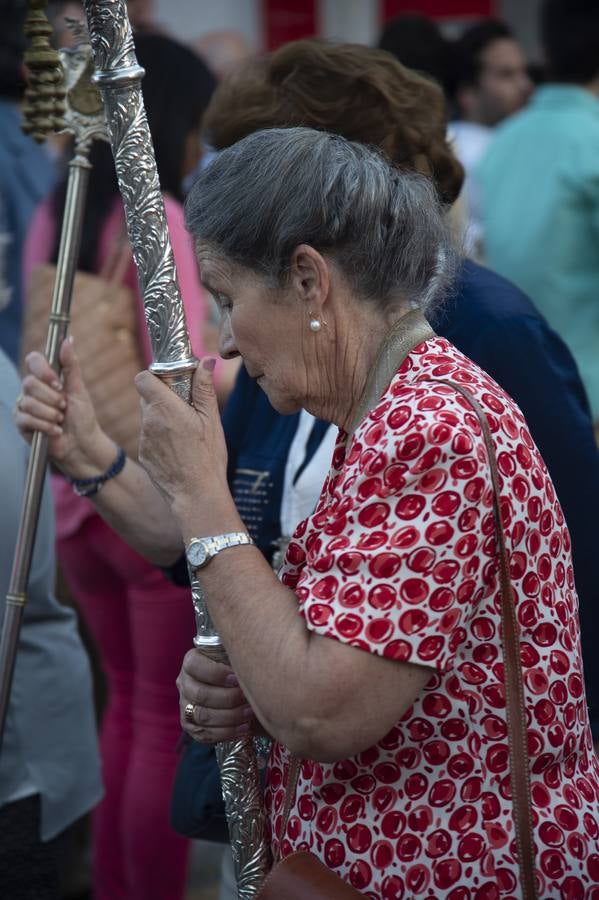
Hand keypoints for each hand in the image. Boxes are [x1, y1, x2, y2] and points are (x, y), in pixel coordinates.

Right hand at [15, 338, 106, 475]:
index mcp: (46, 379)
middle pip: (29, 383)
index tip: (58, 383)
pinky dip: (45, 425)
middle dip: (51, 398)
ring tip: (61, 420)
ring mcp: (25, 407)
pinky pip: (26, 419)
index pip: (33, 360)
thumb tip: (67, 340)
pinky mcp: (22, 424)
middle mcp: (32, 390)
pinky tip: (56, 431)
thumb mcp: (78, 390)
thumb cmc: (82, 418)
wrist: (83, 446)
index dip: (43, 370)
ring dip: (50, 414)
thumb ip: (71, 366)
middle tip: (64, 407)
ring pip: (28, 402)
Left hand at [135, 358, 230, 521]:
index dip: (154, 376)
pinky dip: (160, 437)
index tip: (170, 380)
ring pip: (148, 417)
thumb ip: (204, 388)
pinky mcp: (144, 454)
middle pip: (147, 397)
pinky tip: (178, 449)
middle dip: (163, 397)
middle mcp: (149, 421)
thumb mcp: (212, 420)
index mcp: (165, 407)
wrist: (195, 494)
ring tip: (184, 432)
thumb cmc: (207, 457)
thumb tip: (207, 361)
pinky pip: (149, 436)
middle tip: (184, 406)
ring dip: (162, 418)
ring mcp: (144, 439)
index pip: (143, 378)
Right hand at [176, 647, 254, 742]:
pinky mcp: (190, 725)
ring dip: (229, 716)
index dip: (216, 673)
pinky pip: (205, 733)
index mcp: (191, 662)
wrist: (231, 688)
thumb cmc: (235, 669)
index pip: (195, 666)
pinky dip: (227, 732)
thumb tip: (254, 661)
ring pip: (203, 715)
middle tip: (248, 698)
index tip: (237, 678)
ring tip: (250, 714)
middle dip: (228, 698)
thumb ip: (237, 657)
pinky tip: (244, 727)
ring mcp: (185, 705)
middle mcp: (184, 683)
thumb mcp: (232, 657)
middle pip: (201, 694)